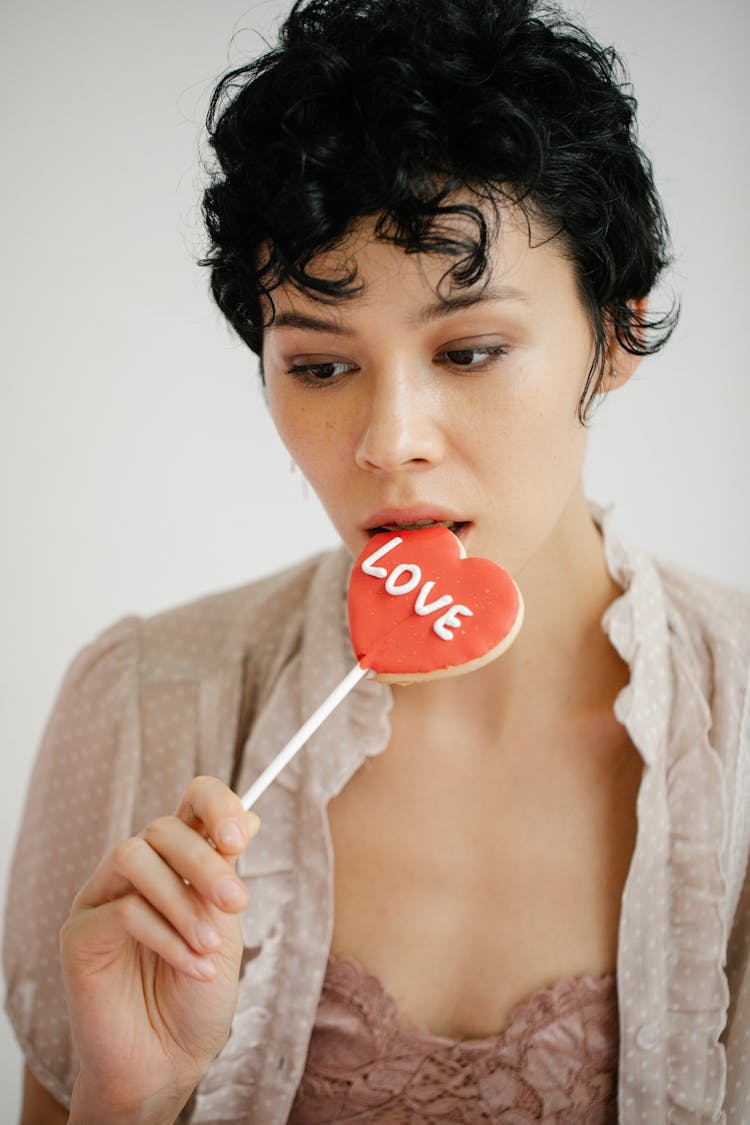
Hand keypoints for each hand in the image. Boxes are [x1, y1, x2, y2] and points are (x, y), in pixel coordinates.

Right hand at [60, 776, 259, 1123]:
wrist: (169, 1063)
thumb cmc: (198, 993)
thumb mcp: (223, 925)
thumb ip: (226, 870)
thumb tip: (249, 817)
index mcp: (177, 859)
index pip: (191, 800)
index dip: (216, 803)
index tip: (240, 835)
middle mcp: (136, 869)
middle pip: (162, 829)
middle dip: (205, 864)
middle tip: (236, 903)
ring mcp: (103, 896)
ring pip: (133, 856)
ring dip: (180, 900)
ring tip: (208, 947)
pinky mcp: (81, 933)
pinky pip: (122, 911)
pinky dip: (166, 939)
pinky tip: (191, 968)